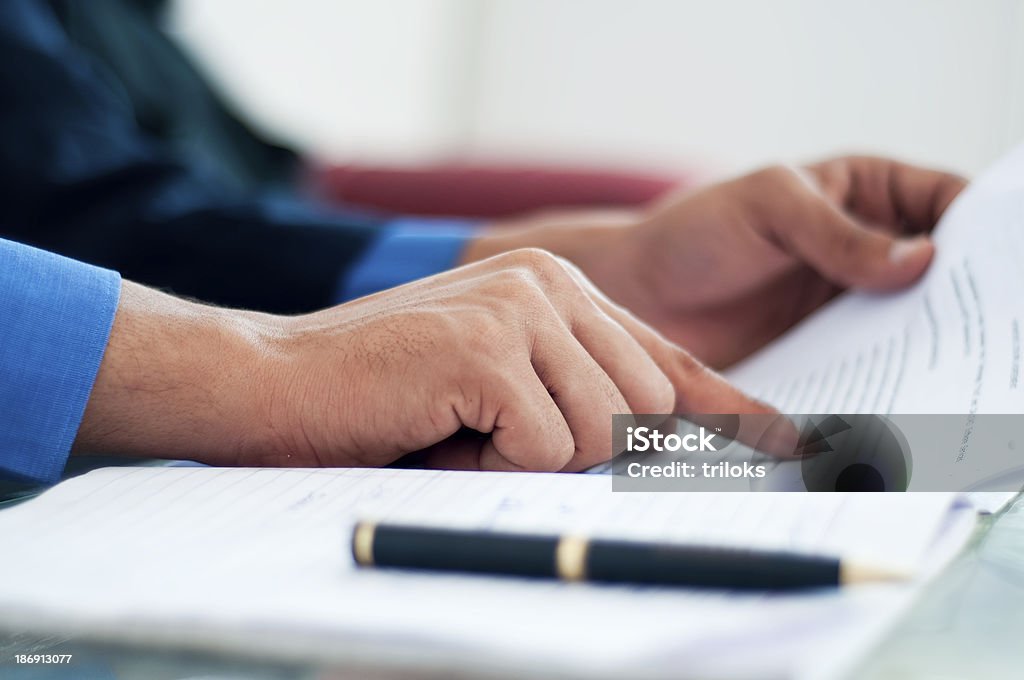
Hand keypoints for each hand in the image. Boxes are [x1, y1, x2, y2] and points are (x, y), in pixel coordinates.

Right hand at [76, 250, 792, 472]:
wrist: (274, 382)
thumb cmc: (390, 399)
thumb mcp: (503, 391)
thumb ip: (586, 397)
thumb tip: (685, 444)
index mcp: (560, 286)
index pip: (669, 361)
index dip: (731, 412)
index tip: (796, 447)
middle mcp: (550, 281)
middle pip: (648, 406)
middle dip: (592, 453)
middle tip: (503, 442)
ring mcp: (519, 307)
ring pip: (603, 430)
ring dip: (534, 459)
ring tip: (461, 431)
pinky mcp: (486, 346)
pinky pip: (543, 444)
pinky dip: (493, 462)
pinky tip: (438, 429)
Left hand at [462, 157, 965, 367]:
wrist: (629, 296)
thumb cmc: (692, 234)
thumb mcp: (768, 210)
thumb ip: (838, 235)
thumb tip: (924, 259)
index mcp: (864, 191)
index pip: (947, 202)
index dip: (984, 231)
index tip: (1004, 273)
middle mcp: (866, 248)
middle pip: (942, 271)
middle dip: (967, 301)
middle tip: (993, 341)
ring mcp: (846, 304)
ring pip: (914, 326)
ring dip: (934, 351)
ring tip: (963, 384)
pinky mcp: (823, 353)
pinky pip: (871, 368)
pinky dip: (889, 384)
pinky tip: (903, 408)